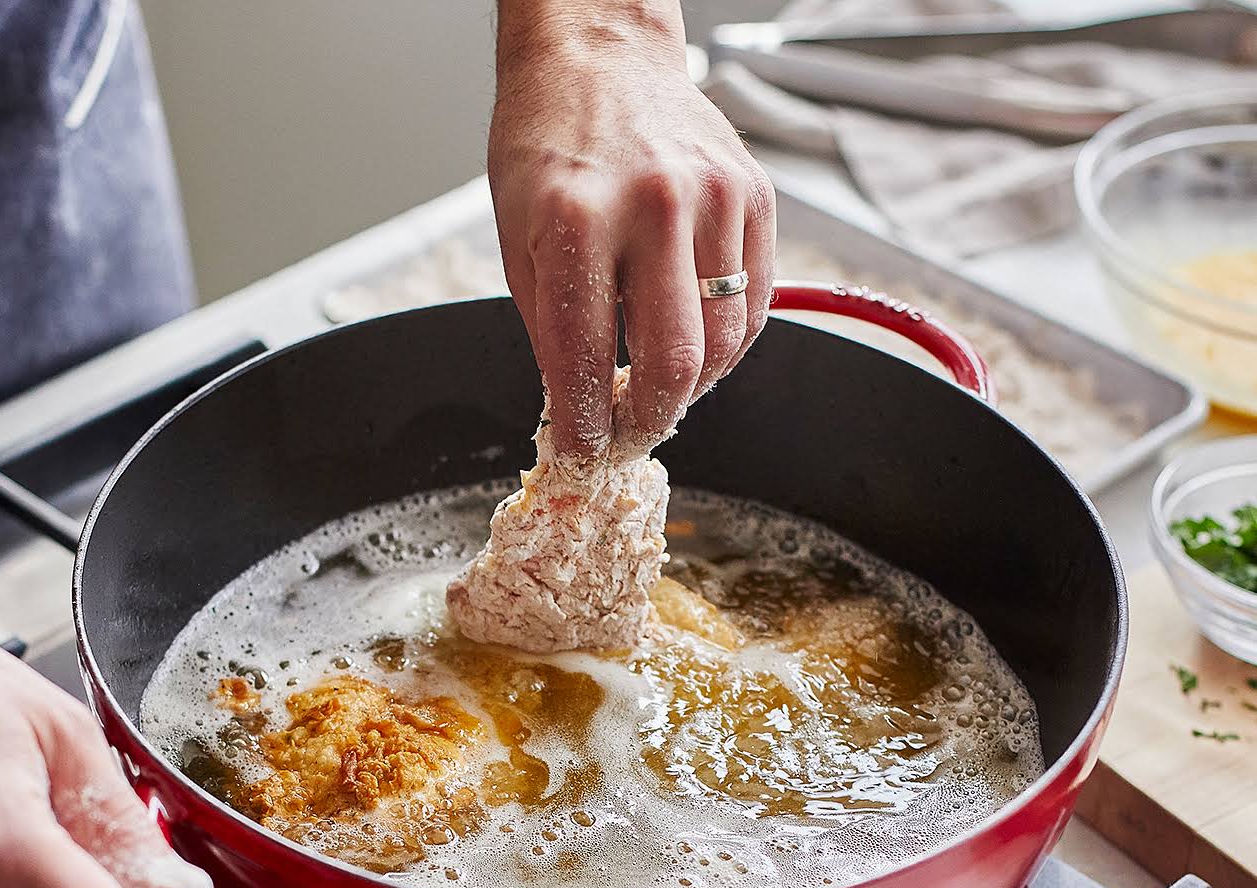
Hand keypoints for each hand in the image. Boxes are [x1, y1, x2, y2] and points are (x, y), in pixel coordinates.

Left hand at [491, 1, 774, 450]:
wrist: (597, 51)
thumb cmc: (547, 142)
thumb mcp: (518, 238)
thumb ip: (552, 329)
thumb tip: (581, 412)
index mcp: (576, 221)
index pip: (587, 362)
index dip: (585, 425)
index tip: (583, 450)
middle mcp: (653, 206)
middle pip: (674, 366)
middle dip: (648, 422)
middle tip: (629, 436)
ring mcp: (714, 197)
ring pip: (724, 344)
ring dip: (692, 388)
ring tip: (659, 391)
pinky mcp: (755, 194)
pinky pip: (755, 303)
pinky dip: (726, 345)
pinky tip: (695, 347)